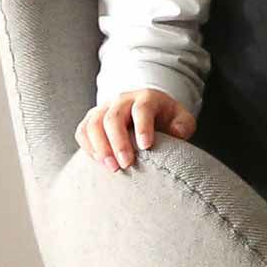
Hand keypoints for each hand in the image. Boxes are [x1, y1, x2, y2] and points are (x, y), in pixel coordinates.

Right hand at [78, 87, 195, 171]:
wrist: (146, 111)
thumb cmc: (166, 119)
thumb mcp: (181, 119)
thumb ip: (183, 125)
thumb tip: (176, 133)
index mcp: (146, 98)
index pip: (142, 109)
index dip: (143, 127)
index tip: (146, 147)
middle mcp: (122, 100)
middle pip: (113, 117)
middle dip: (118, 142)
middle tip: (126, 164)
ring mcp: (104, 108)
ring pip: (93, 124)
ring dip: (100, 148)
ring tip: (112, 168)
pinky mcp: (91, 119)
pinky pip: (82, 132)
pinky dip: (88, 147)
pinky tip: (100, 162)